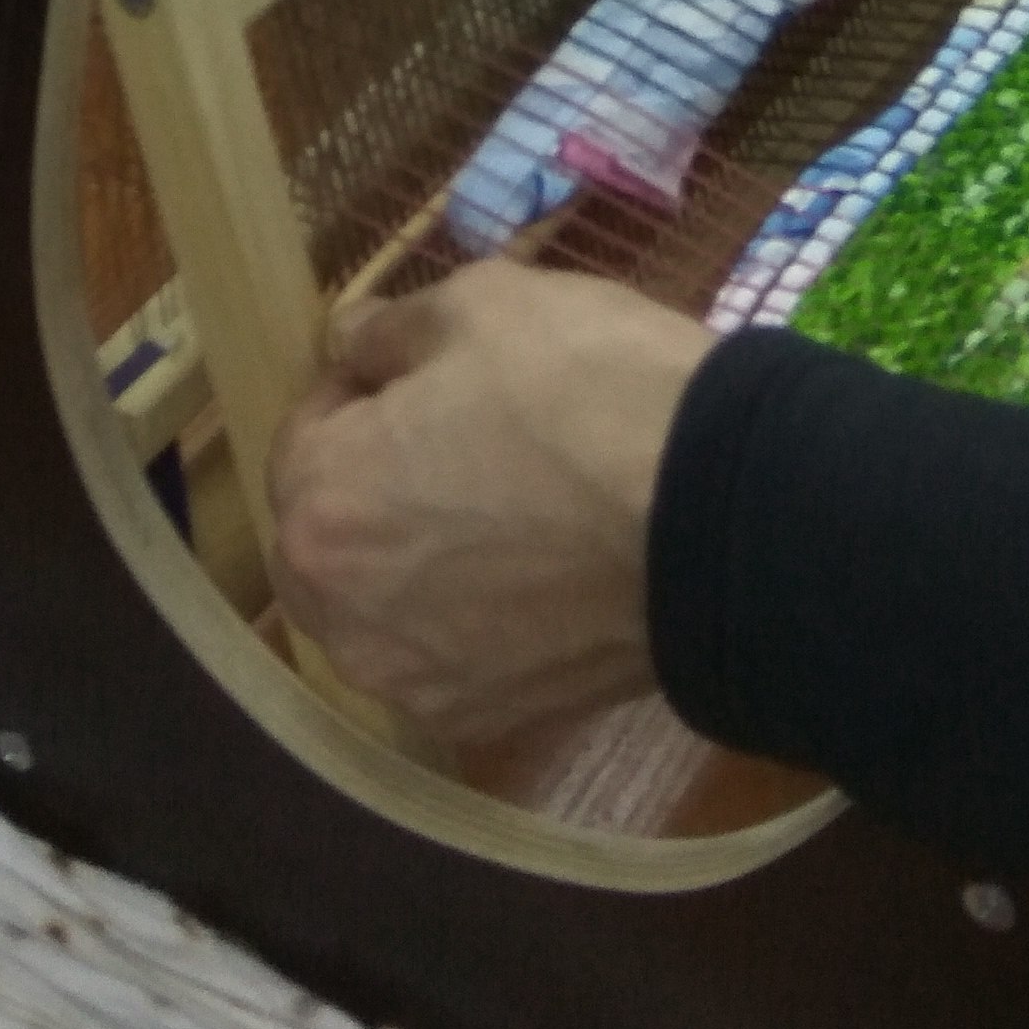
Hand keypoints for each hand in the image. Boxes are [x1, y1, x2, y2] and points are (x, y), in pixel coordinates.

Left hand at [269, 262, 711, 748]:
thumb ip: (389, 331)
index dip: (362, 393)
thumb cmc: (585, 390)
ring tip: (509, 504)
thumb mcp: (482, 303)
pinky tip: (540, 568)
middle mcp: (346, 622)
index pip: (304, 436)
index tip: (426, 374)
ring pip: (387, 603)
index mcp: (321, 513)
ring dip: (421, 555)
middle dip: (376, 483)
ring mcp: (419, 687)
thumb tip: (351, 345)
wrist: (724, 514)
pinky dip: (476, 615)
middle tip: (464, 435)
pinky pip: (452, 655)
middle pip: (331, 535)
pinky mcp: (491, 724)